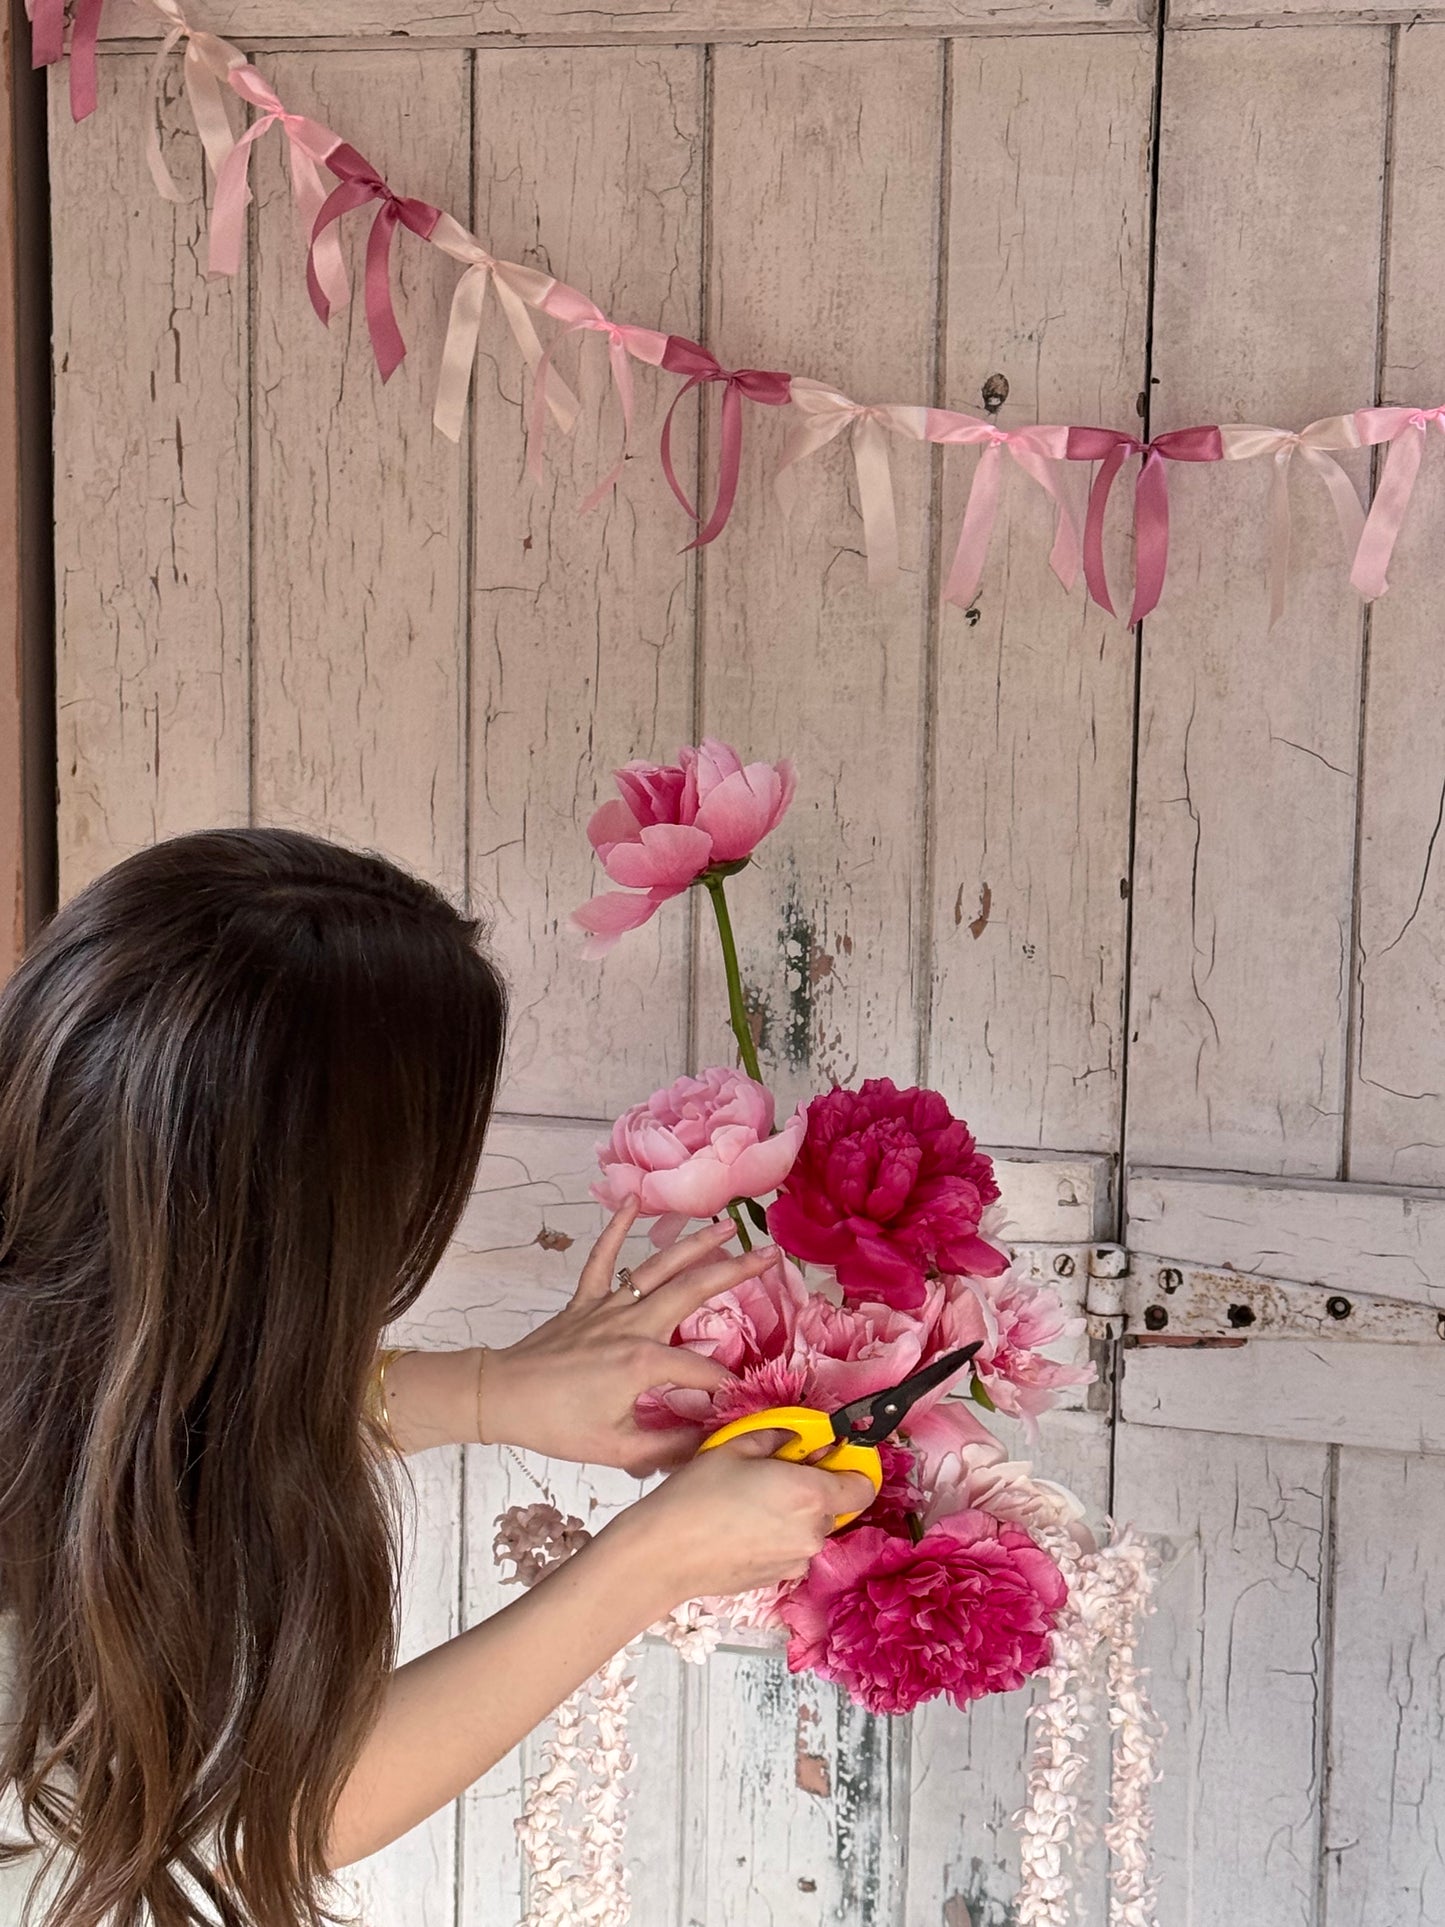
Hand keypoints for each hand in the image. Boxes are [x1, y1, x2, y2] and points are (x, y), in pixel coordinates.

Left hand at [479, 1201, 776, 1474]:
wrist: (502, 1397)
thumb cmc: (557, 1425)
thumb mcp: (618, 1448)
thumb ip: (670, 1447)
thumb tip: (710, 1442)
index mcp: (643, 1362)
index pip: (702, 1369)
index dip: (725, 1386)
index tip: (739, 1399)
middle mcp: (631, 1325)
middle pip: (693, 1290)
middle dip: (736, 1271)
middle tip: (772, 1255)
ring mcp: (607, 1307)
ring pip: (658, 1268)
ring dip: (694, 1243)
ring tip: (727, 1224)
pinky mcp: (584, 1301)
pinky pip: (602, 1258)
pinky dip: (616, 1228)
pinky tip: (634, 1202)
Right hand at [603, 1429, 877, 1604]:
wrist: (664, 1553)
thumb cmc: (696, 1497)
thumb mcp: (736, 1446)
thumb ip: (778, 1437)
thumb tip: (795, 1437)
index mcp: (810, 1494)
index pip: (863, 1486)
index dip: (852, 1467)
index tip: (833, 1455)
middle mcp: (812, 1531)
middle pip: (835, 1506)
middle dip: (815, 1487)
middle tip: (778, 1472)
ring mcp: (796, 1560)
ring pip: (811, 1528)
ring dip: (795, 1513)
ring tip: (753, 1501)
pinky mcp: (778, 1579)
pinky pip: (792, 1549)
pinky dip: (779, 1536)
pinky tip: (744, 1526)